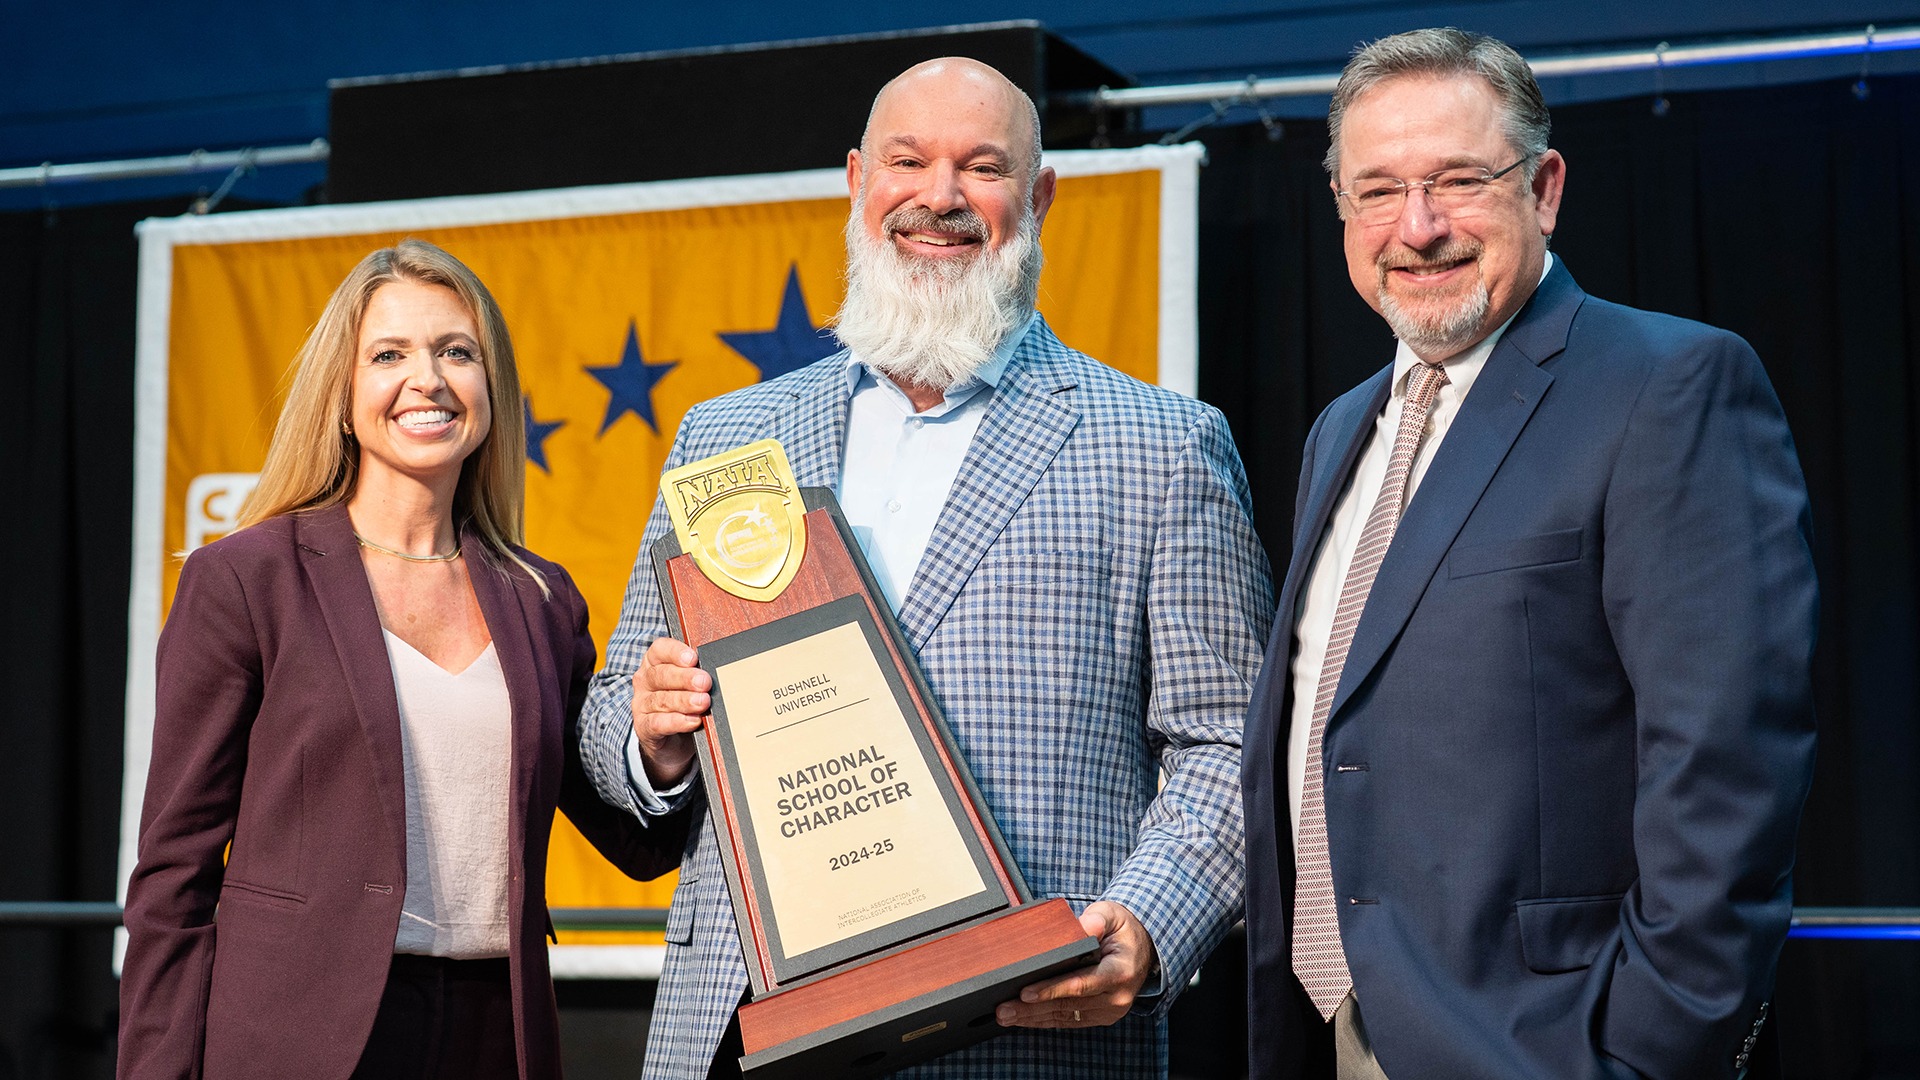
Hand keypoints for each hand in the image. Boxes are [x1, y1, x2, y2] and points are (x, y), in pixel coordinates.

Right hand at [632, 636, 709, 786]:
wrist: (674, 741)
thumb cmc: (685, 705)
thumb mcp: (693, 686)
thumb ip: (701, 676)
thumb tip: (721, 671)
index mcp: (655, 663)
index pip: (660, 650)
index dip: (675, 652)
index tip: (693, 658)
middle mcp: (645, 681)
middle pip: (662, 674)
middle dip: (685, 678)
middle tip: (705, 682)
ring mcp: (641, 705)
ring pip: (661, 699)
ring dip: (684, 701)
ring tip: (703, 702)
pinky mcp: (643, 728)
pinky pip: (657, 723)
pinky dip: (676, 722)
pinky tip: (693, 721)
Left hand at [996, 901, 1154, 1028]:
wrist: (1141, 950)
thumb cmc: (1122, 931)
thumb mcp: (1113, 915)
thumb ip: (1098, 919)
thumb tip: (1083, 927)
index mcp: (1120, 972)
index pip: (1082, 984)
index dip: (1052, 990)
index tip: (1025, 993)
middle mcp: (1116, 997)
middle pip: (1068, 1005)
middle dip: (1032, 1008)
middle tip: (1003, 1009)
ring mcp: (1108, 1011)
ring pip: (1065, 1017)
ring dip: (1032, 1018)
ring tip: (1005, 1015)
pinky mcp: (1100, 1017)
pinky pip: (1069, 1020)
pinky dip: (1044, 1020)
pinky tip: (1024, 1019)